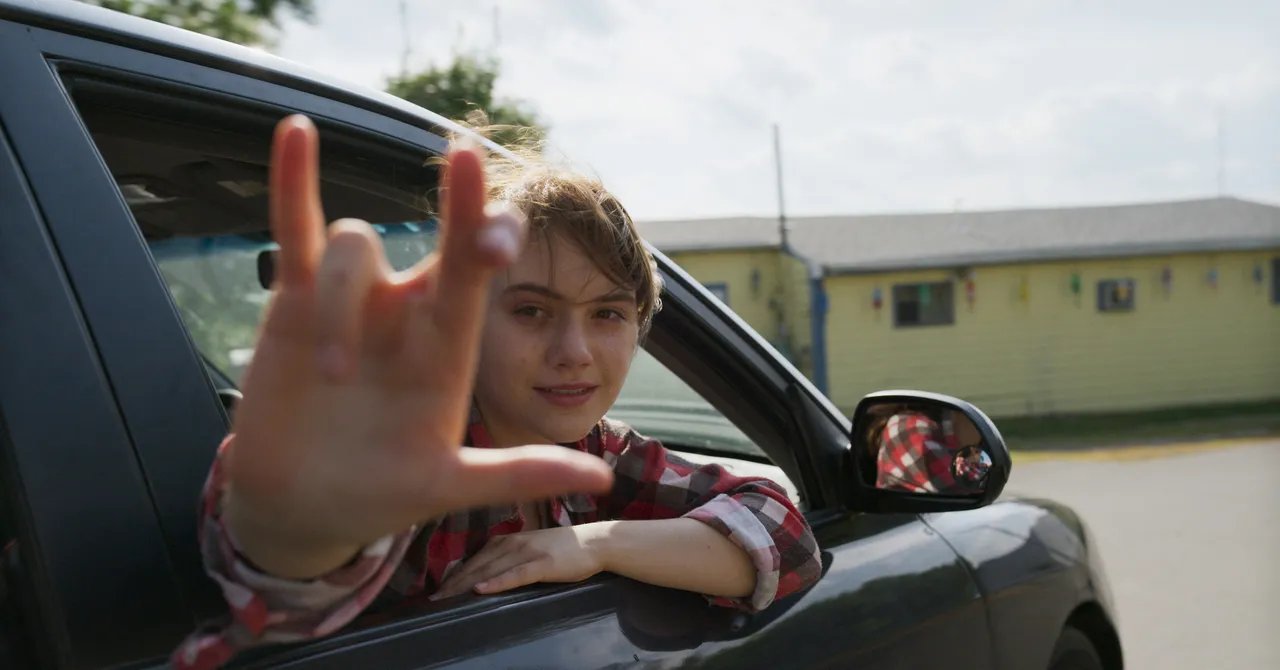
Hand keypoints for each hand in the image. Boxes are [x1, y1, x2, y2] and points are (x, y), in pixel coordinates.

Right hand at [221, 116, 613, 577]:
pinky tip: (296, 129)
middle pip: (442, 238)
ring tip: (329, 376)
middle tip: (471, 161)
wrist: (302, 506)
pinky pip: (295, 229)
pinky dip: (293, 179)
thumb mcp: (449, 486)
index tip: (504, 234)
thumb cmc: (381, 495)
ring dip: (340, 304)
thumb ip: (518, 474)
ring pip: (354, 248)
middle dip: (462, 207)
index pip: (482, 275)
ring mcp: (354, 301)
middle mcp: (408, 311)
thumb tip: (601, 475)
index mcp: (449, 345)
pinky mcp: (293, 301)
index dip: (495, 238)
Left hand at [432, 523, 615, 598]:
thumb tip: (484, 574)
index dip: (453, 575)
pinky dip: (497, 581)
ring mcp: (528, 552)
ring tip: (447, 598)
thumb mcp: (529, 548)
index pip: (473, 559)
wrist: (595, 542)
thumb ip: (507, 557)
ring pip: (490, 569)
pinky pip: (515, 574)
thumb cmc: (563, 548)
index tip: (436, 590)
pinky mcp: (543, 564)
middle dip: (453, 583)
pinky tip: (482, 589)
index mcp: (507, 539)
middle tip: (433, 599)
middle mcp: (512, 542)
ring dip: (466, 583)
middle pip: (476, 565)